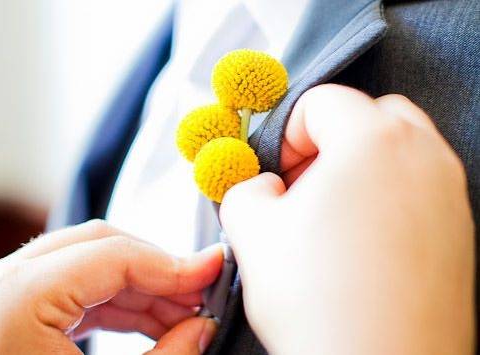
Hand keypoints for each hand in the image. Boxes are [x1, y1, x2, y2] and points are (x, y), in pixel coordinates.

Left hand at [0, 220, 222, 354]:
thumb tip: (203, 326)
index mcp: (19, 296)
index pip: (116, 255)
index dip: (174, 264)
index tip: (212, 269)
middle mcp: (5, 281)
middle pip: (102, 246)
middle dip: (158, 269)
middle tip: (200, 294)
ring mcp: (3, 291)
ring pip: (90, 263)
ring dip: (141, 286)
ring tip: (182, 314)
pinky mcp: (11, 308)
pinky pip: (74, 287)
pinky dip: (116, 300)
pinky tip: (150, 321)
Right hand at [221, 85, 474, 354]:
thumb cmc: (325, 306)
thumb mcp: (251, 231)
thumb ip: (244, 189)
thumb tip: (259, 188)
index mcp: (372, 141)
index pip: (321, 101)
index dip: (287, 134)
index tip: (279, 171)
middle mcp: (423, 157)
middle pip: (369, 115)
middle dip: (329, 142)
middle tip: (304, 186)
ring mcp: (448, 194)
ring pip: (397, 150)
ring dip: (358, 169)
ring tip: (329, 218)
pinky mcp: (458, 231)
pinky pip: (417, 190)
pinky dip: (386, 198)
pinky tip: (359, 243)